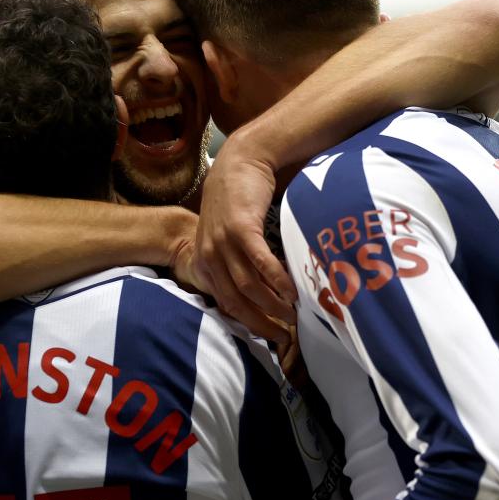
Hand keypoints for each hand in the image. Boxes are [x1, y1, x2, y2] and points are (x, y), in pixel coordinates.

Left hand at [193, 133, 296, 342]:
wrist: (240, 160)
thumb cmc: (238, 199)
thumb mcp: (226, 234)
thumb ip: (234, 261)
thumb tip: (259, 292)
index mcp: (204, 261)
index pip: (225, 303)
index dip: (248, 324)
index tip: (270, 338)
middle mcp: (209, 255)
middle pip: (236, 302)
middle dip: (261, 324)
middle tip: (285, 338)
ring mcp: (223, 242)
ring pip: (248, 286)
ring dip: (273, 305)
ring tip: (294, 315)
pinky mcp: (240, 228)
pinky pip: (260, 262)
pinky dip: (277, 280)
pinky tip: (292, 290)